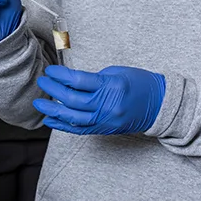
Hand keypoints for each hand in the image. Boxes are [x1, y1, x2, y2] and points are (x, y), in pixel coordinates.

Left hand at [33, 65, 165, 134]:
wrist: (160, 105)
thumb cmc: (140, 83)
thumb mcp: (117, 73)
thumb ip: (93, 79)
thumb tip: (69, 81)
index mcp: (112, 86)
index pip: (79, 81)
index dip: (61, 75)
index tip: (51, 71)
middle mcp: (108, 105)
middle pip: (72, 100)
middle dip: (53, 91)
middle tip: (42, 82)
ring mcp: (106, 120)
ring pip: (73, 118)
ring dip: (53, 110)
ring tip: (39, 103)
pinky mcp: (105, 129)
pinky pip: (79, 129)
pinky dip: (62, 125)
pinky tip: (50, 119)